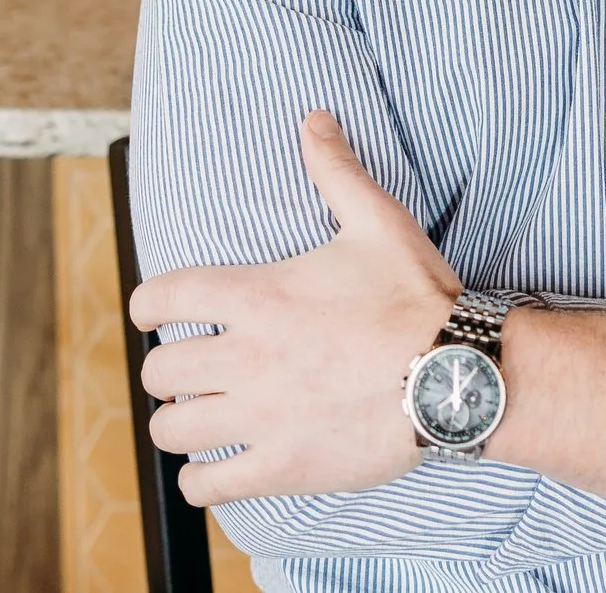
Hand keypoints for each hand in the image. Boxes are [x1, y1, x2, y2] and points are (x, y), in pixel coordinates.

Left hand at [130, 111, 462, 505]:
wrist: (457, 373)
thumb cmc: (417, 297)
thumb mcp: (378, 221)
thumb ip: (335, 170)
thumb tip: (314, 119)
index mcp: (257, 296)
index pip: (160, 297)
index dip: (148, 305)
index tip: (156, 313)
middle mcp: (245, 357)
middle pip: (159, 371)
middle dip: (170, 368)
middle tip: (196, 369)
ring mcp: (259, 417)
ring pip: (171, 430)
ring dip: (181, 423)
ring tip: (204, 418)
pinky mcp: (281, 466)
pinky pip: (205, 486)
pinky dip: (202, 480)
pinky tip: (218, 468)